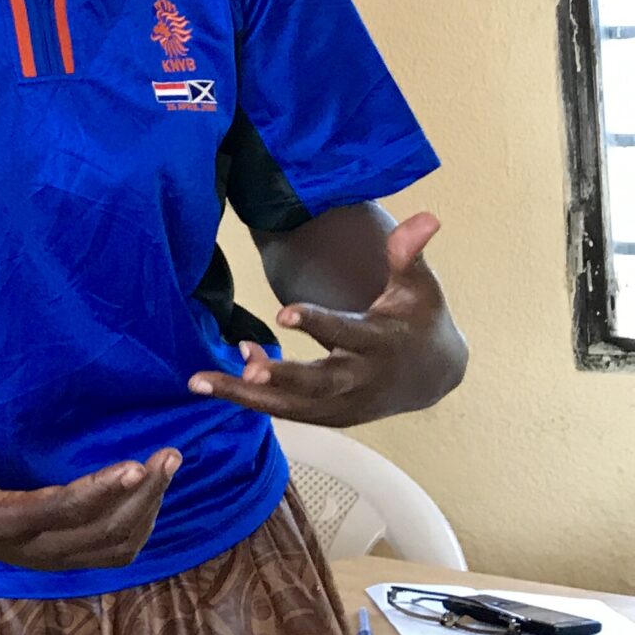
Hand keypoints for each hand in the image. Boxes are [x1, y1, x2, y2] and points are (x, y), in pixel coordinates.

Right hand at [0, 429, 180, 570]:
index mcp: (6, 524)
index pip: (63, 511)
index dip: (100, 491)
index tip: (135, 464)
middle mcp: (37, 550)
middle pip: (104, 531)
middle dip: (142, 495)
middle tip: (169, 456)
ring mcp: (57, 560)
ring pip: (118, 545)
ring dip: (149, 508)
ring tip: (167, 466)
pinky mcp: (69, 559)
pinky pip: (117, 552)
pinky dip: (142, 524)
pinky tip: (152, 493)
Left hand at [190, 212, 463, 425]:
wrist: (434, 375)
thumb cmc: (418, 320)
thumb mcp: (419, 287)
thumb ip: (409, 255)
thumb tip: (424, 218)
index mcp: (382, 343)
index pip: (347, 332)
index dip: (317, 323)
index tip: (282, 313)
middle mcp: (362, 379)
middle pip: (318, 383)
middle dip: (281, 377)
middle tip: (244, 368)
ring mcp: (346, 404)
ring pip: (293, 406)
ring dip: (247, 395)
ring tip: (199, 381)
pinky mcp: (331, 416)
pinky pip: (289, 411)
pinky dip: (255, 399)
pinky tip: (219, 380)